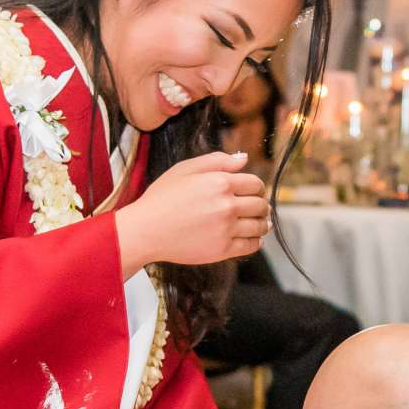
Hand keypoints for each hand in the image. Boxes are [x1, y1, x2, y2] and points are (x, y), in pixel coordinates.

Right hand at [114, 150, 267, 272]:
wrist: (145, 230)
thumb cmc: (162, 198)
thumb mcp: (185, 169)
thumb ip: (217, 160)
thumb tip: (244, 158)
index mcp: (220, 182)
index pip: (256, 184)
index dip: (257, 187)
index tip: (253, 192)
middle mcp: (226, 205)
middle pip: (260, 205)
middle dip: (261, 205)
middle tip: (257, 208)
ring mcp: (226, 229)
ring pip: (259, 226)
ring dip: (262, 224)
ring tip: (259, 223)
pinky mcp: (222, 250)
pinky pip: (251, 246)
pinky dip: (256, 241)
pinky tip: (252, 238)